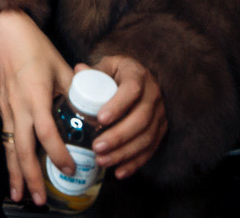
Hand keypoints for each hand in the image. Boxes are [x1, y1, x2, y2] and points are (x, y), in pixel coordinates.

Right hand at [0, 10, 74, 206]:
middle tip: (40, 200)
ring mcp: (7, 108)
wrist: (5, 34)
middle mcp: (18, 106)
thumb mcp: (61, 66)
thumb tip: (93, 107)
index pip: (47, 133)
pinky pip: (6, 137)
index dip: (58, 153)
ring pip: (10, 148)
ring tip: (19, 196)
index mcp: (36, 96)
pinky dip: (11, 156)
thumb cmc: (35, 47)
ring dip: (15, 174)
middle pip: (23, 150)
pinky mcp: (1, 107)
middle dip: (31, 177)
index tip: (70, 168)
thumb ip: (75, 89)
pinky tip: (16, 170)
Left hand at [81, 55, 166, 179]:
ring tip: (102, 161)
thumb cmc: (115, 73)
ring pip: (147, 137)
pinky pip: (151, 149)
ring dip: (124, 152)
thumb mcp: (105, 66)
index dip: (118, 105)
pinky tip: (119, 172)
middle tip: (96, 147)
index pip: (132, 89)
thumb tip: (78, 70)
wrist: (137, 79)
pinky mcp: (161, 130)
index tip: (100, 119)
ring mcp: (160, 113)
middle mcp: (153, 94)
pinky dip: (135, 163)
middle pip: (141, 119)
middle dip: (118, 136)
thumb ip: (92, 71)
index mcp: (138, 74)